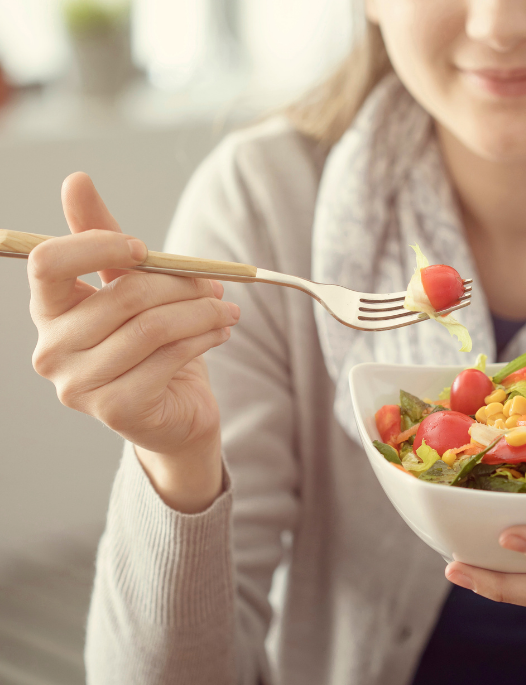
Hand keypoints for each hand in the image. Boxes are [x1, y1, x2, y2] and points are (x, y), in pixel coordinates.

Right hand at [28, 173, 239, 511]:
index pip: (48, 263)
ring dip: (201, 312)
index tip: (142, 248)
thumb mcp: (130, 288)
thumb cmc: (152, 345)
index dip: (97, 246)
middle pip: (121, 295)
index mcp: (48, 311)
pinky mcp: (115, 409)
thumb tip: (76, 180)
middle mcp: (51, 350)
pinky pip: (168, 357)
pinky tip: (220, 332)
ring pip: (151, 327)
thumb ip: (105, 240)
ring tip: (227, 309)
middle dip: (179, 284)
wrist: (176, 413)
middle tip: (216, 284)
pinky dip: (202, 338)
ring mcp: (79, 385)